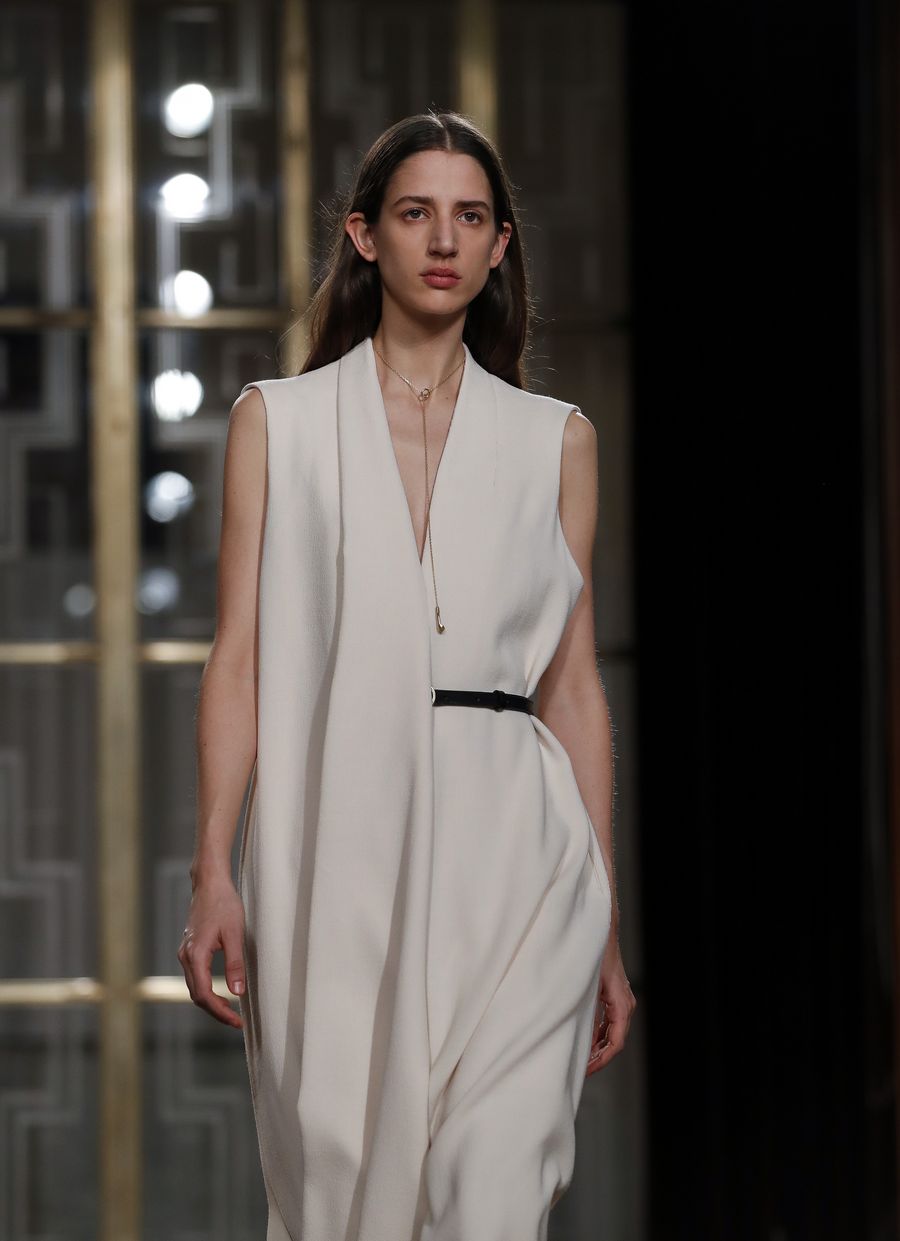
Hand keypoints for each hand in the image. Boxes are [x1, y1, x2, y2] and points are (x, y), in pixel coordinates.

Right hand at [177, 875, 245, 1027]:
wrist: (209, 883)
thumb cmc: (223, 904)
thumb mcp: (235, 933)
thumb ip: (235, 964)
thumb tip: (238, 992)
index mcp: (195, 955)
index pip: (204, 995)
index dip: (220, 1012)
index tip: (237, 1021)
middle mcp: (185, 957)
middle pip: (196, 995)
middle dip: (216, 1011)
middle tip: (236, 1021)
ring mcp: (185, 953)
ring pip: (194, 987)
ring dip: (211, 1002)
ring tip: (231, 1010)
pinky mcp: (189, 949)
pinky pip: (195, 977)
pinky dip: (206, 989)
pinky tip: (221, 992)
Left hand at [585, 935, 635, 1076]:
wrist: (599, 932)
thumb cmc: (592, 955)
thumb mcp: (585, 986)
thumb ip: (584, 1012)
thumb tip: (577, 1037)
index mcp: (621, 1005)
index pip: (616, 1043)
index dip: (601, 1061)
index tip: (586, 1070)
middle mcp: (626, 1005)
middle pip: (614, 1042)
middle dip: (598, 1058)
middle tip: (579, 1070)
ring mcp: (622, 1001)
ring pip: (612, 1033)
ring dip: (597, 1047)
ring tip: (579, 1059)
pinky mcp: (615, 997)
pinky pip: (609, 1023)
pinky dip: (598, 1035)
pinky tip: (584, 1040)